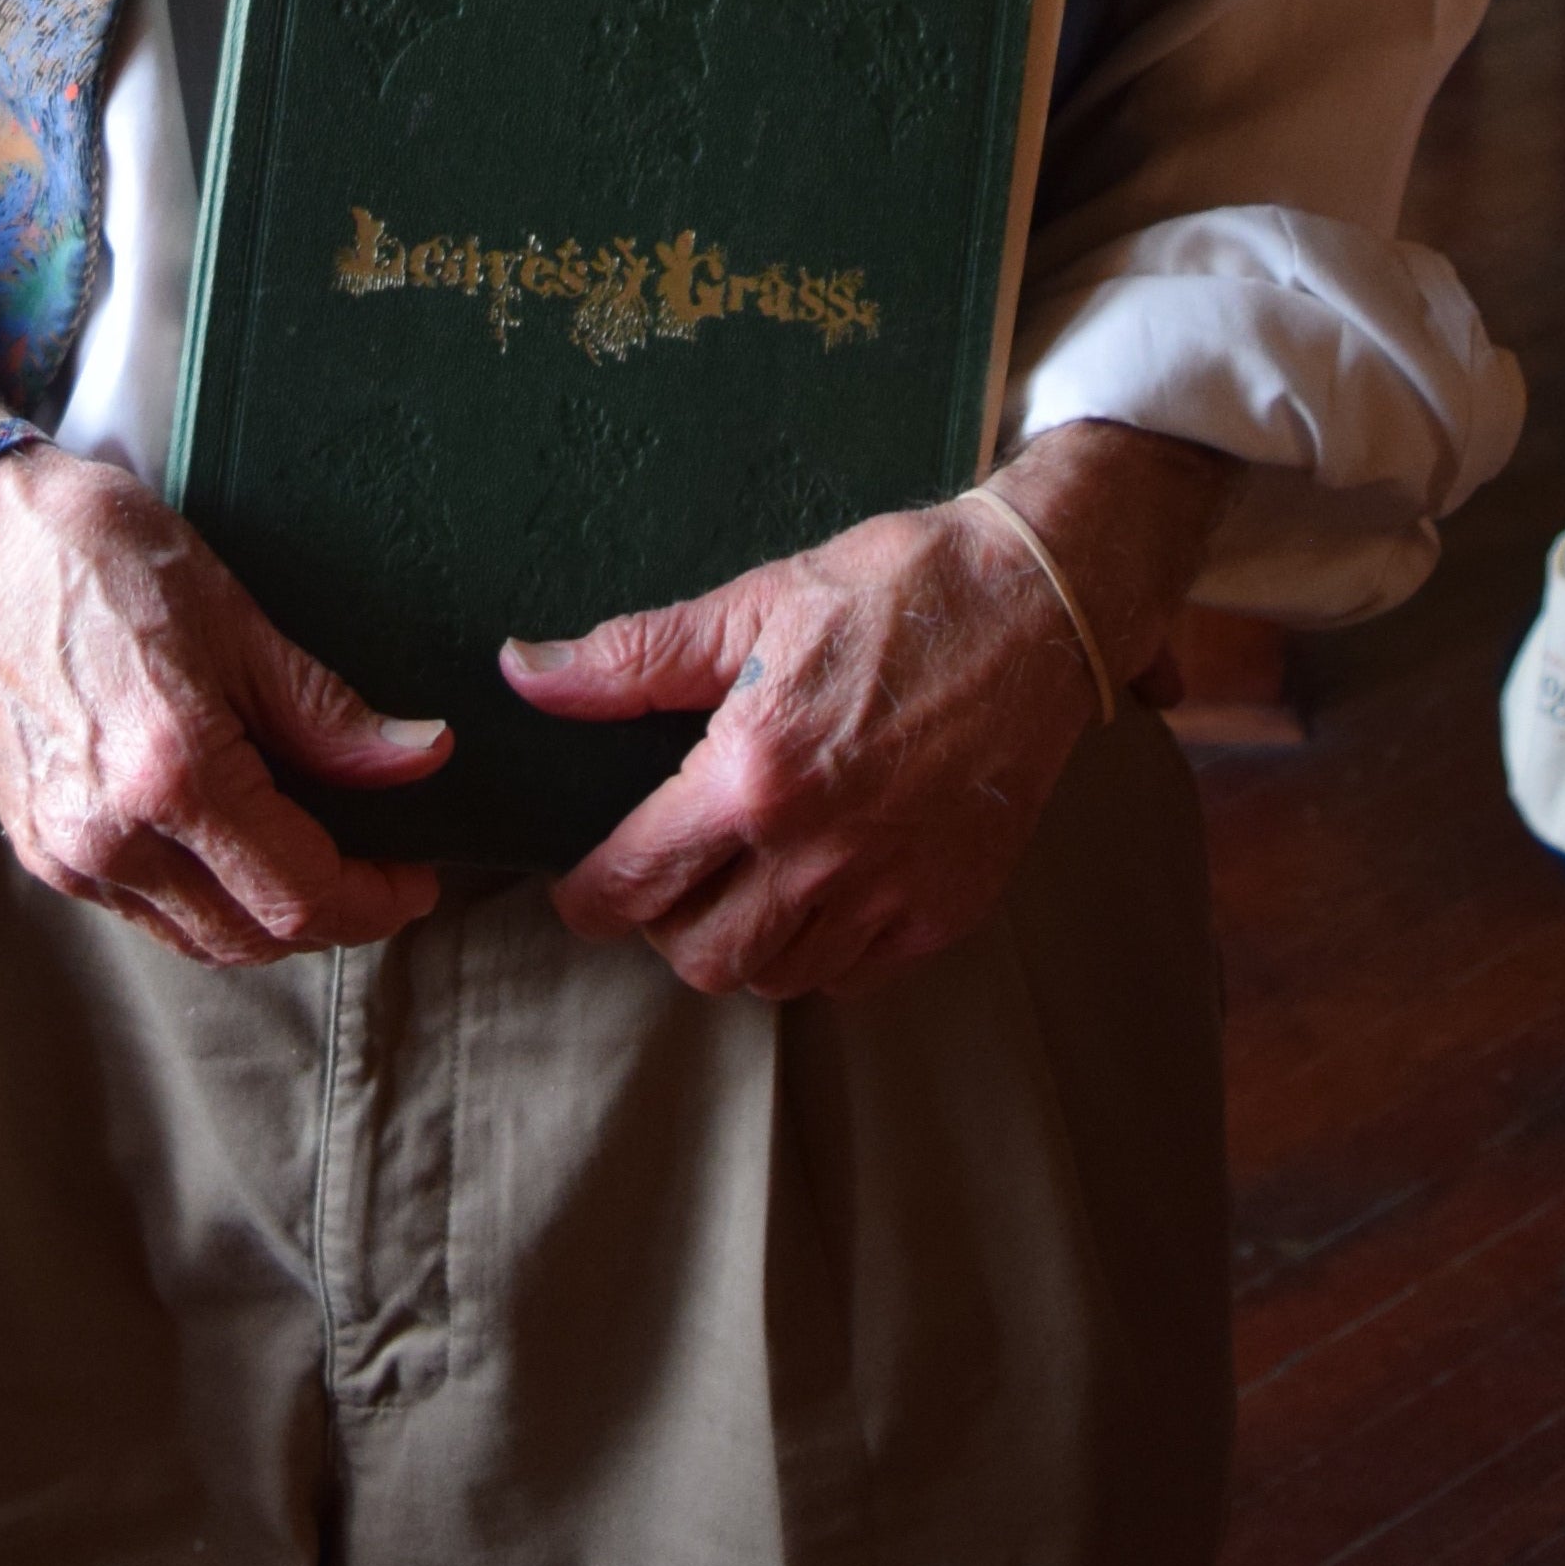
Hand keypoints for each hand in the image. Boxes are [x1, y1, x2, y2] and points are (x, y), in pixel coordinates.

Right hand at [0, 355, 450, 965]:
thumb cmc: (89, 550)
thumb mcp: (228, 611)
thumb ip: (322, 709)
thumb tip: (418, 757)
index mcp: (168, 770)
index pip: (299, 891)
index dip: (374, 899)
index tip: (417, 875)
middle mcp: (110, 831)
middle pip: (253, 934)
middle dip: (333, 917)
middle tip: (381, 872)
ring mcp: (65, 848)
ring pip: (198, 937)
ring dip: (269, 919)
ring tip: (318, 861)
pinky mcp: (38, 845)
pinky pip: (145, 911)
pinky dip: (207, 902)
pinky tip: (237, 849)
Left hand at [500, 421, 1225, 1001]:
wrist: (1040, 602)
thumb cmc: (894, 588)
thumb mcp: (753, 604)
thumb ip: (632, 659)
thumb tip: (524, 675)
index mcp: (755, 774)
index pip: (635, 879)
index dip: (589, 899)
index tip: (580, 893)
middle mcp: (819, 849)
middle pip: (699, 957)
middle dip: (663, 928)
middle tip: (667, 879)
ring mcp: (892, 889)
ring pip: (777, 977)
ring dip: (742, 945)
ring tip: (740, 885)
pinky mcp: (948, 908)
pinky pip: (855, 976)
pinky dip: (820, 953)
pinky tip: (815, 892)